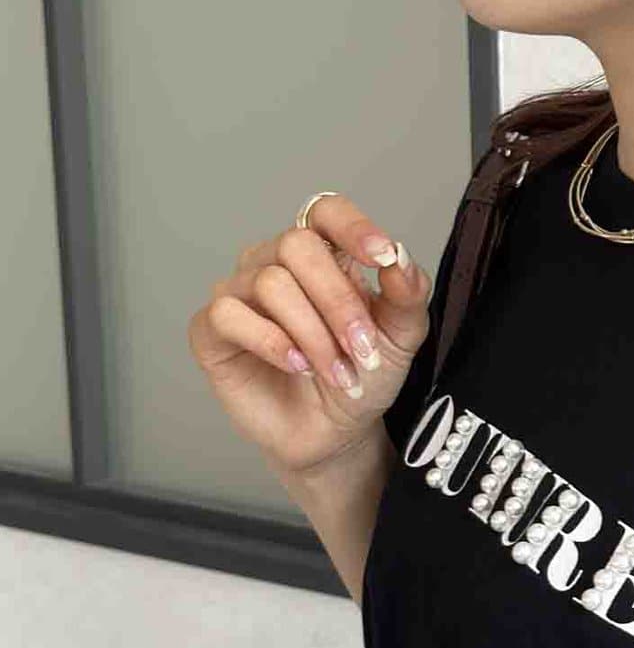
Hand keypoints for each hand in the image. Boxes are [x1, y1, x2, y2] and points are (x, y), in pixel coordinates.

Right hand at [186, 192, 432, 476]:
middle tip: (363, 351)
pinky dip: (271, 341)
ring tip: (339, 375)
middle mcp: (274, 262)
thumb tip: (400, 258)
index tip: (382, 257)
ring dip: (314, 335)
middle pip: (296, 246)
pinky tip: (298, 366)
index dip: (352, 226)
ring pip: (270, 283)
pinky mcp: (211, 330)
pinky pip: (228, 314)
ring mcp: (239, 292)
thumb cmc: (361, 378)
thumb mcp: (399, 340)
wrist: (336, 435)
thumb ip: (407, 297)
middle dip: (338, 302)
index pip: (325, 212)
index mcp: (322, 255)